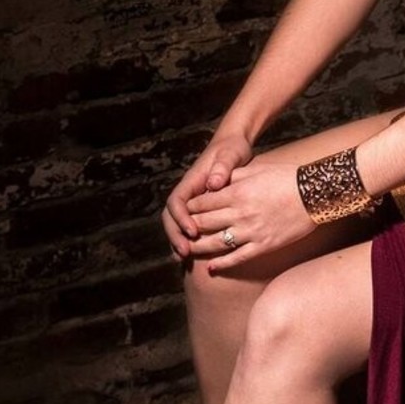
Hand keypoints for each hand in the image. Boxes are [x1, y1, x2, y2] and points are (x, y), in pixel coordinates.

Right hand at [162, 129, 253, 258]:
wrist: (233, 144)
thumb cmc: (231, 149)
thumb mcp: (230, 154)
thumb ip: (222, 168)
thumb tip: (213, 184)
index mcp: (192, 180)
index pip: (177, 201)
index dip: (181, 218)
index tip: (192, 231)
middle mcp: (189, 193)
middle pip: (171, 217)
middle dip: (175, 235)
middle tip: (185, 253)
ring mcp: (194, 201)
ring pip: (177, 224)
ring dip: (179, 240)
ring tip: (184, 259)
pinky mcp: (202, 208)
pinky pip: (190, 226)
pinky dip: (189, 240)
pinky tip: (194, 256)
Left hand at [185, 162, 315, 271]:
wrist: (315, 194)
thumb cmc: (288, 177)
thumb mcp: (258, 169)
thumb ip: (234, 176)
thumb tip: (216, 182)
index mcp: (236, 192)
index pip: (202, 203)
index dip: (189, 208)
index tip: (183, 212)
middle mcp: (239, 213)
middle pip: (204, 223)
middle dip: (189, 228)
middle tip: (180, 233)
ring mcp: (250, 231)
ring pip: (215, 243)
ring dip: (198, 248)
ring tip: (187, 251)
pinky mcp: (263, 245)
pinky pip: (237, 258)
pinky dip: (221, 264)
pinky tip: (211, 267)